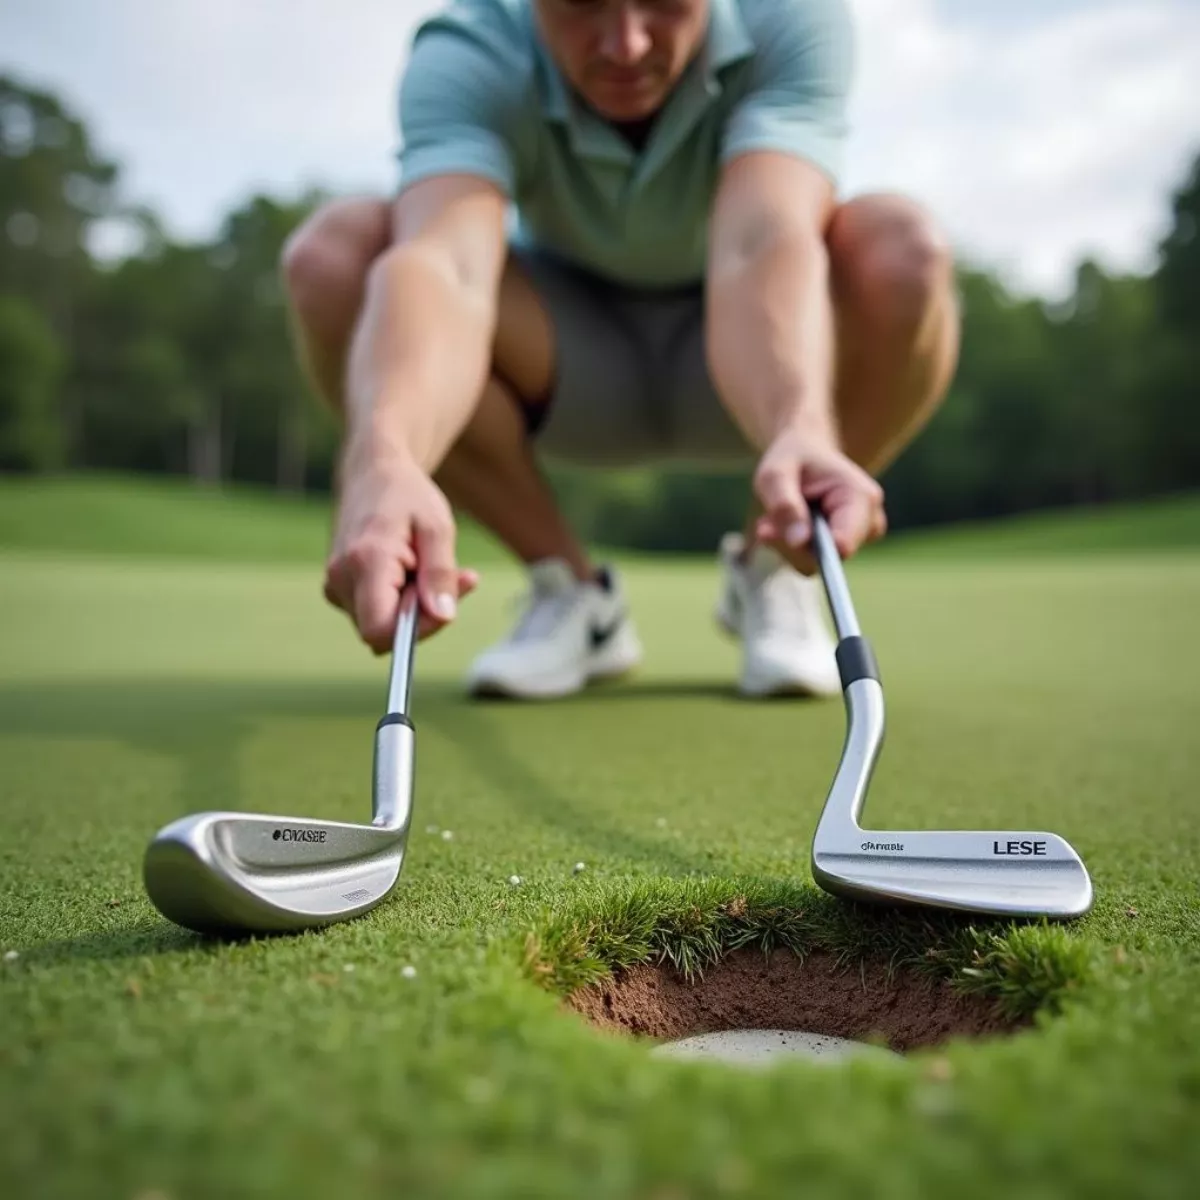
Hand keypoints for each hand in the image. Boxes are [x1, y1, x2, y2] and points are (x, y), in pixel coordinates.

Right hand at [324, 449, 478, 650]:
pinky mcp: (339, 589)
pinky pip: (375, 613)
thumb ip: (440, 574)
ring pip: (380, 625)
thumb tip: (443, 617)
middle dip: (422, 615)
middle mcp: (341, 578)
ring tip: (426, 565)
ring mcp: (335, 585)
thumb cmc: (408, 496)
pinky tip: (411, 571)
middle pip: (382, 632)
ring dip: (413, 606)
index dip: (417, 629)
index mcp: (365, 561)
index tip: (443, 602)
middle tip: (452, 576)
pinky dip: (399, 601)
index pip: (381, 630)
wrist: (372, 474)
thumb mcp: (438, 528)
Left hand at [751, 425, 886, 572]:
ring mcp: (857, 537)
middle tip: (764, 524)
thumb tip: (799, 541)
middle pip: (827, 558)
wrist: (804, 454)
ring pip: (814, 562)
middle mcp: (867, 521)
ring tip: (771, 518)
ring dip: (785, 544)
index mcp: (861, 498)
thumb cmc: (792, 459)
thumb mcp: (776, 473)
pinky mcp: (840, 547)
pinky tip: (780, 525)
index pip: (844, 543)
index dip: (811, 549)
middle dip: (789, 543)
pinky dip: (787, 546)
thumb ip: (784, 504)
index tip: (776, 536)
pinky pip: (808, 561)